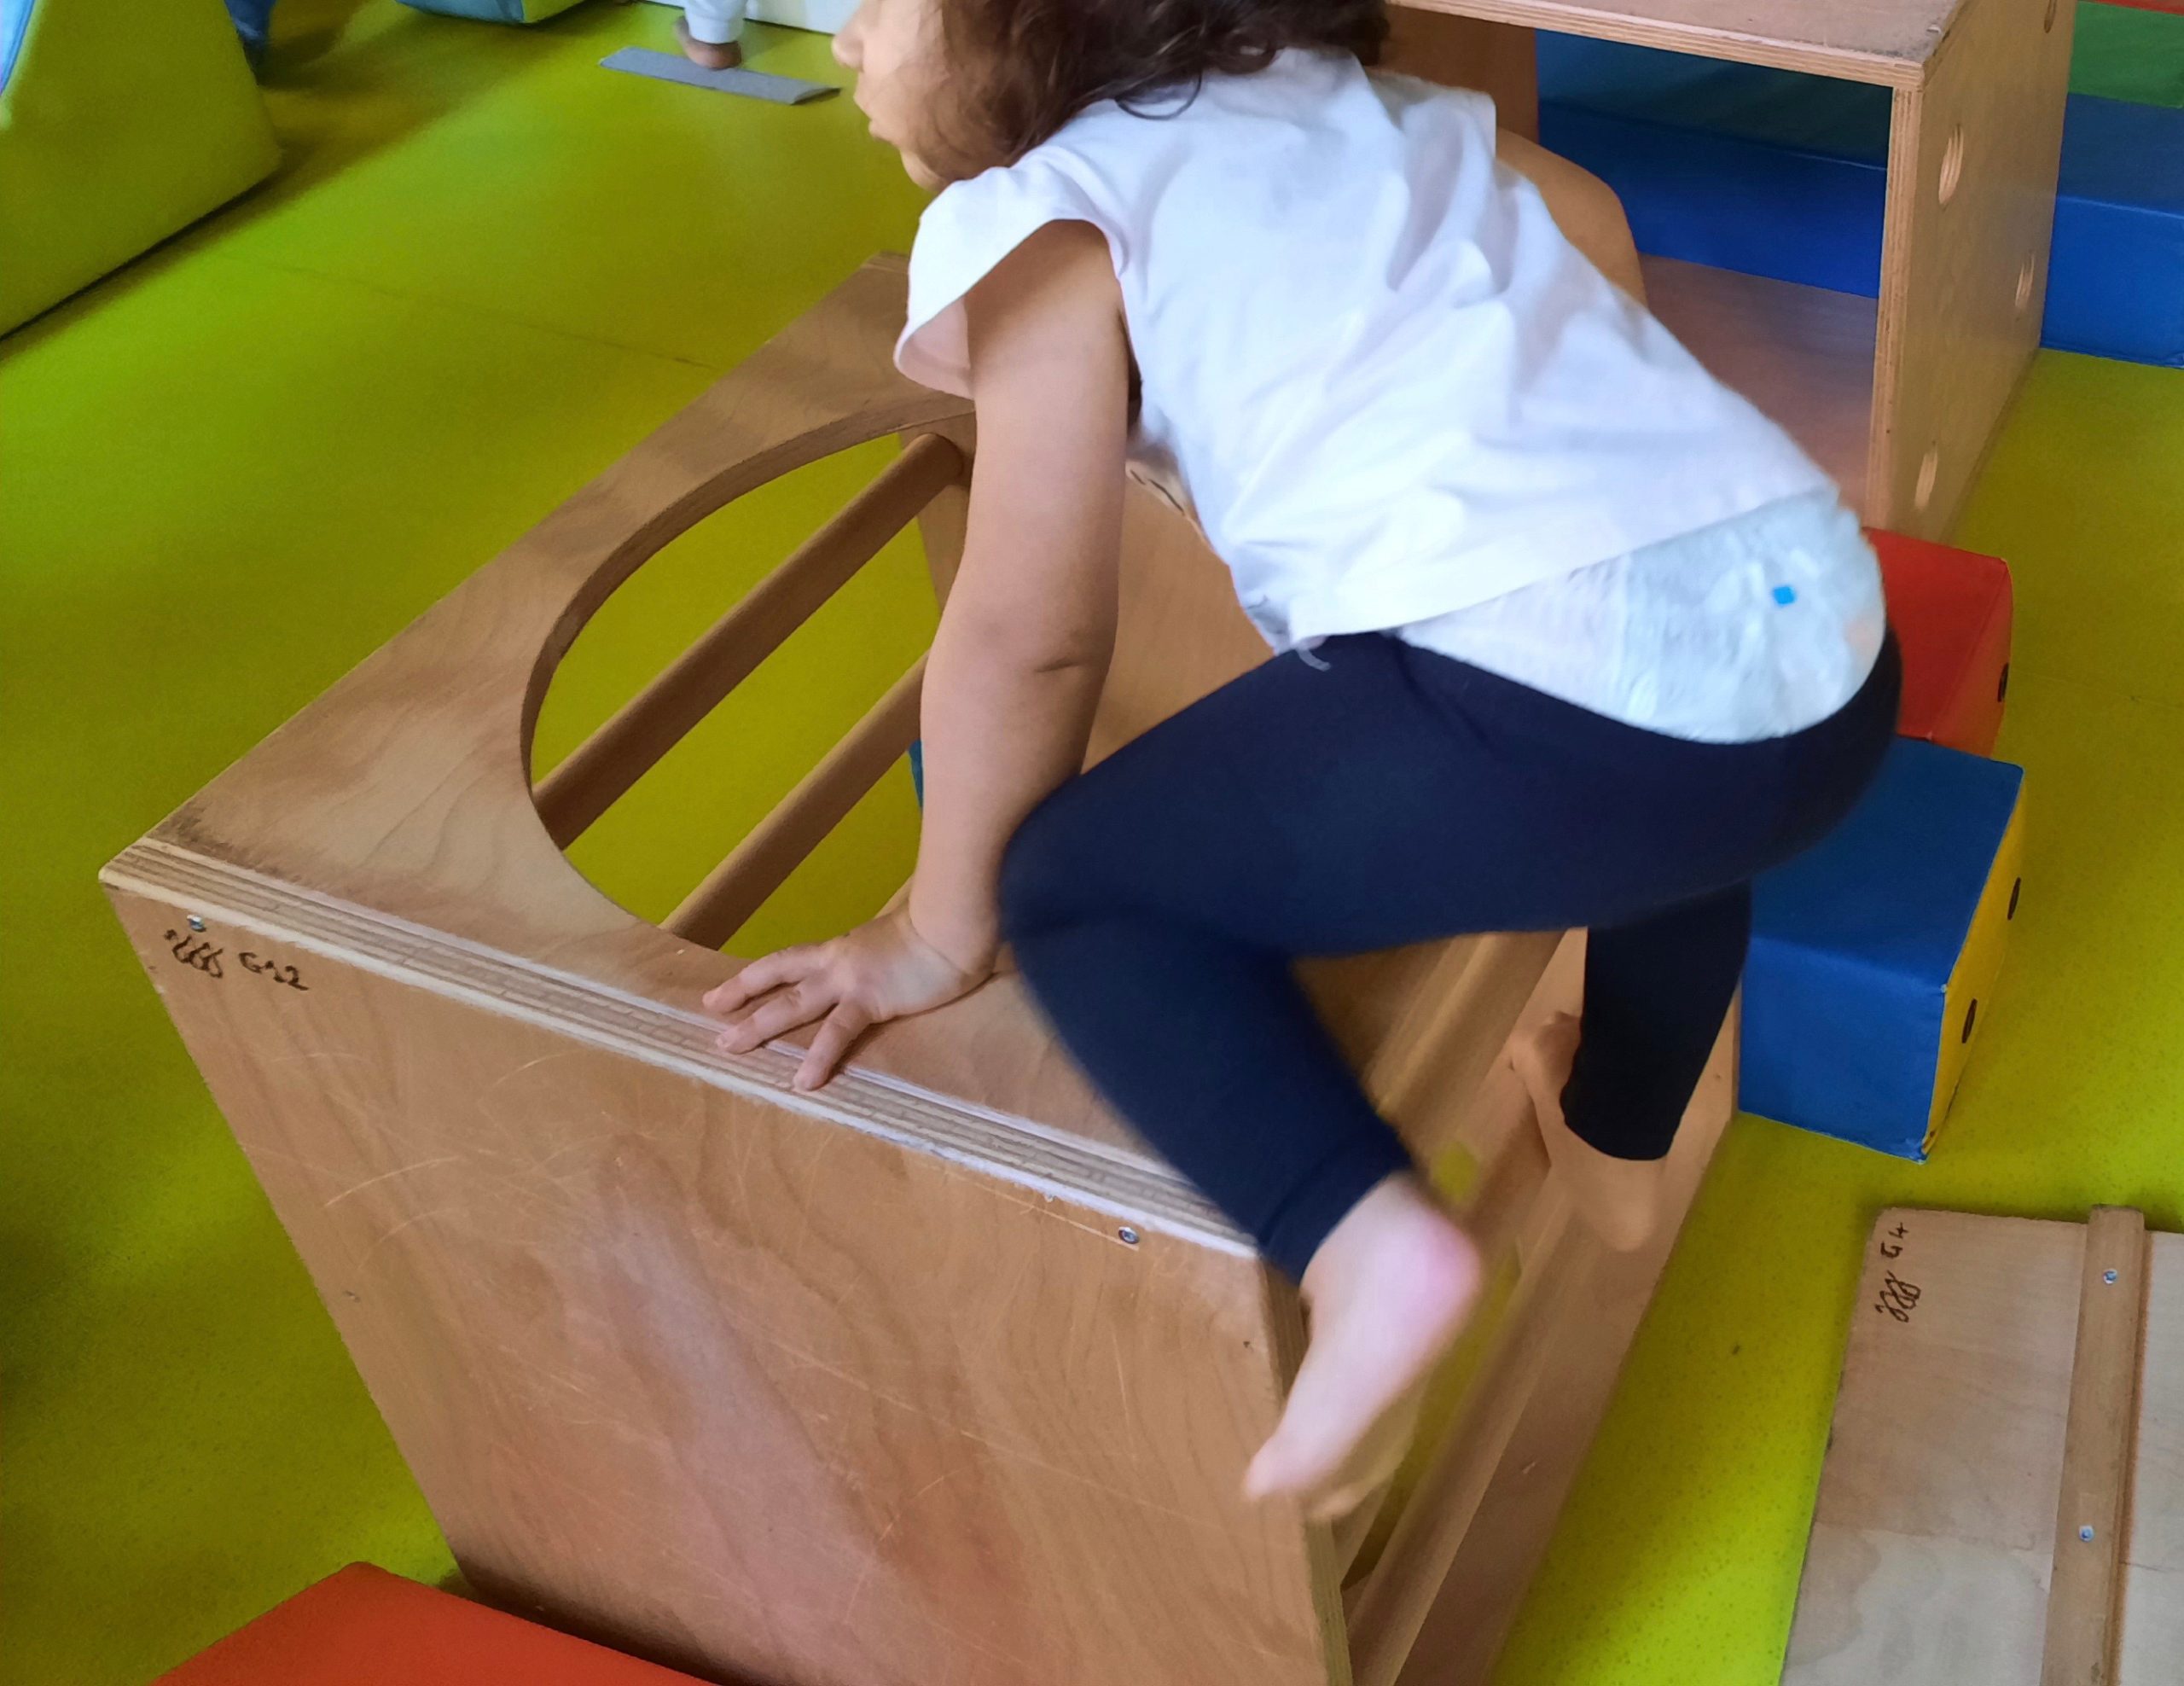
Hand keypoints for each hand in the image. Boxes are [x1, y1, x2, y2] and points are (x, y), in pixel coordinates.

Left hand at [701, 906, 991, 1089]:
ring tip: (730, 1046)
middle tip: (711, 1011)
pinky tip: (803, 1081)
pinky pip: (836, 1033)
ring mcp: (849, 980)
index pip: (790, 961)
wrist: (954, 925)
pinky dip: (818, 1058)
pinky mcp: (870, 1000)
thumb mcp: (897, 943)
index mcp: (843, 948)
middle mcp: (836, 961)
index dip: (757, 975)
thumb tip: (885, 967)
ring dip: (758, 1025)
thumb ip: (882, 955)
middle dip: (741, 994)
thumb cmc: (939, 931)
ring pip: (792, 1003)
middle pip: (777, 975)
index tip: (728, 989)